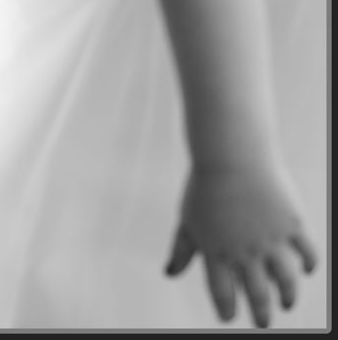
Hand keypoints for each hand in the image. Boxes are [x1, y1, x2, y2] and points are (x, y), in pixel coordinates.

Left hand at [166, 161, 316, 327]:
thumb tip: (169, 274)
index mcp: (216, 251)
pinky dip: (308, 266)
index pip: (222, 292)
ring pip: (286, 281)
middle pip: (256, 293)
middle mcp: (245, 251)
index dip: (226, 309)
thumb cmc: (205, 188)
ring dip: (287, 296)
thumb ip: (182, 250)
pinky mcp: (292, 225)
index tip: (229, 319)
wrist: (231, 157)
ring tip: (285, 304)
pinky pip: (307, 254)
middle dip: (260, 313)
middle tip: (262, 323)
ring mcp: (271, 240)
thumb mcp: (187, 221)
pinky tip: (305, 271)